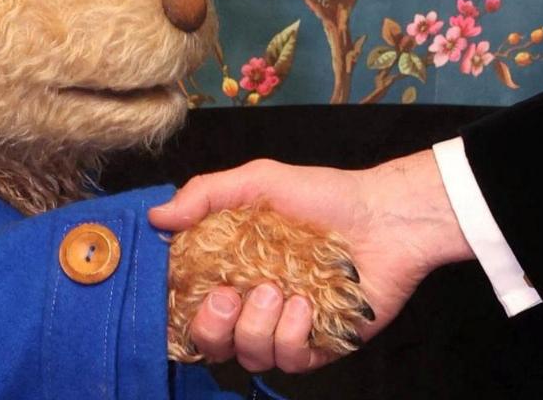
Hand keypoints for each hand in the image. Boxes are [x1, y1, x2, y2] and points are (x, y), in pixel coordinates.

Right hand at [147, 153, 472, 373]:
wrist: (385, 215)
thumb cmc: (324, 197)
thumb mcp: (260, 182)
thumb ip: (205, 195)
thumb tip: (157, 218)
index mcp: (233, 273)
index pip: (189, 308)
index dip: (178, 312)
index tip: (182, 292)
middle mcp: (255, 306)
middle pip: (212, 345)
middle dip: (213, 327)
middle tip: (231, 295)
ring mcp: (287, 328)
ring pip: (249, 355)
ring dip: (257, 326)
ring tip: (280, 289)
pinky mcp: (319, 345)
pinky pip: (290, 361)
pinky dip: (292, 335)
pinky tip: (306, 305)